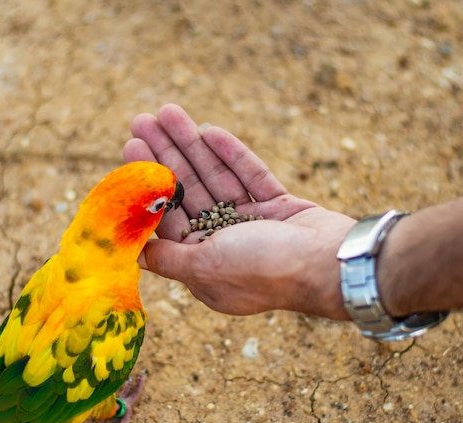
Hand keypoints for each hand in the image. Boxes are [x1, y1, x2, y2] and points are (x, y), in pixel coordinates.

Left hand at [123, 104, 355, 319]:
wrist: (330, 264)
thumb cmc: (263, 270)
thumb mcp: (205, 266)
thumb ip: (168, 258)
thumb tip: (133, 255)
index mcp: (204, 264)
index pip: (168, 217)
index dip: (149, 184)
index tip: (132, 151)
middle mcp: (225, 244)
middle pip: (188, 191)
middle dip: (165, 155)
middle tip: (142, 120)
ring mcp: (252, 224)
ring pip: (216, 178)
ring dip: (192, 145)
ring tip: (168, 111)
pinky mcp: (277, 206)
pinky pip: (250, 176)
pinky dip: (232, 155)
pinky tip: (211, 131)